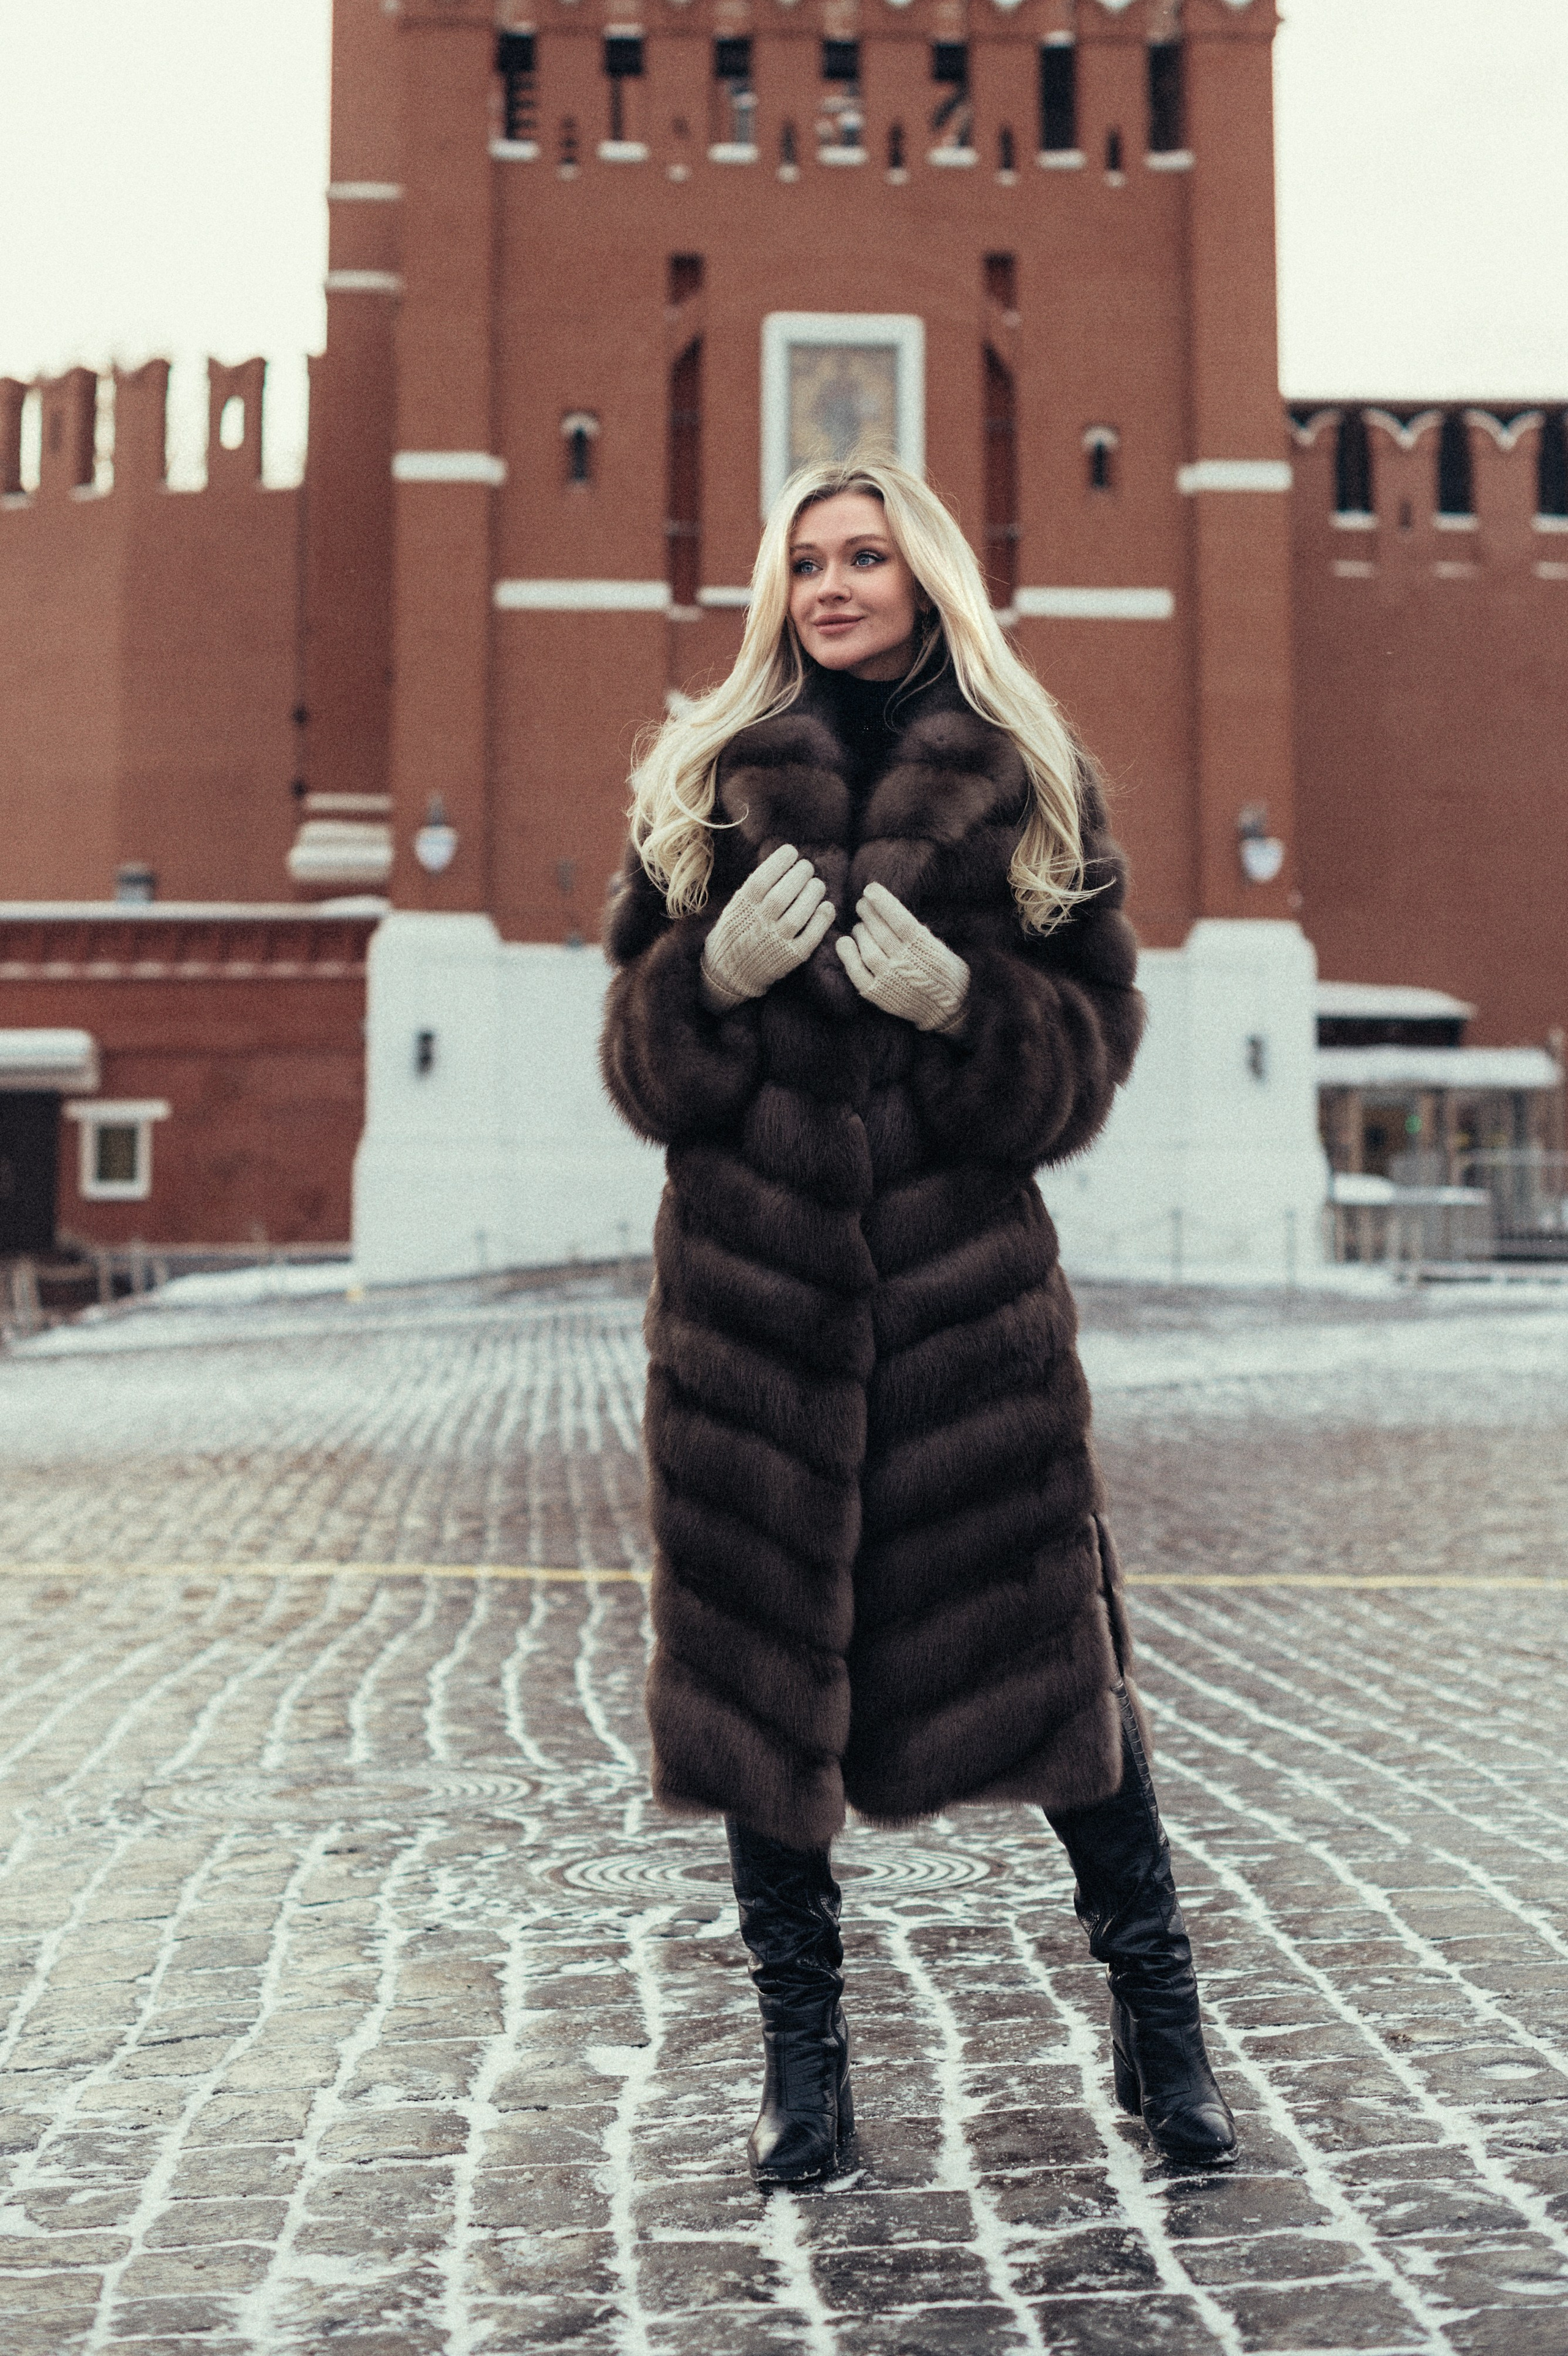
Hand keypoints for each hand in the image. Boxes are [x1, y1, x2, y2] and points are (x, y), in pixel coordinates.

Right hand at [700, 843, 835, 1009]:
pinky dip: (821, 921)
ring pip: (798, 915)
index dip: (779, 862)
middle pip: (782, 895)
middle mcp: (757, 925)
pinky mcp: (790, 957)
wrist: (731, 970)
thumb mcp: (736, 906)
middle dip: (799, 875)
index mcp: (742, 908)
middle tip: (807, 866)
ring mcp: (774, 942)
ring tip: (817, 884)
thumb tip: (784, 861)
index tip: (791, 851)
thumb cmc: (738, 930)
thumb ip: (756, 888)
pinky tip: (827, 906)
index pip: (761, 880)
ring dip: (812, 895)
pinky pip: (810, 937)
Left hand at [836, 881, 969, 1032]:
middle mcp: (905, 962)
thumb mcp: (940, 948)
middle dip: (868, 913)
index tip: (871, 889)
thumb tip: (893, 912)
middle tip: (862, 904)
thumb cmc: (944, 973)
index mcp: (924, 948)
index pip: (900, 920)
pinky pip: (857, 973)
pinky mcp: (878, 994)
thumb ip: (919, 932)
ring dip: (860, 932)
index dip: (883, 902)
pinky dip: (848, 957)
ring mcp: (890, 979)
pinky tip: (845, 943)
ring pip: (867, 948)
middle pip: (880, 931)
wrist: (947, 1010)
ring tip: (860, 926)